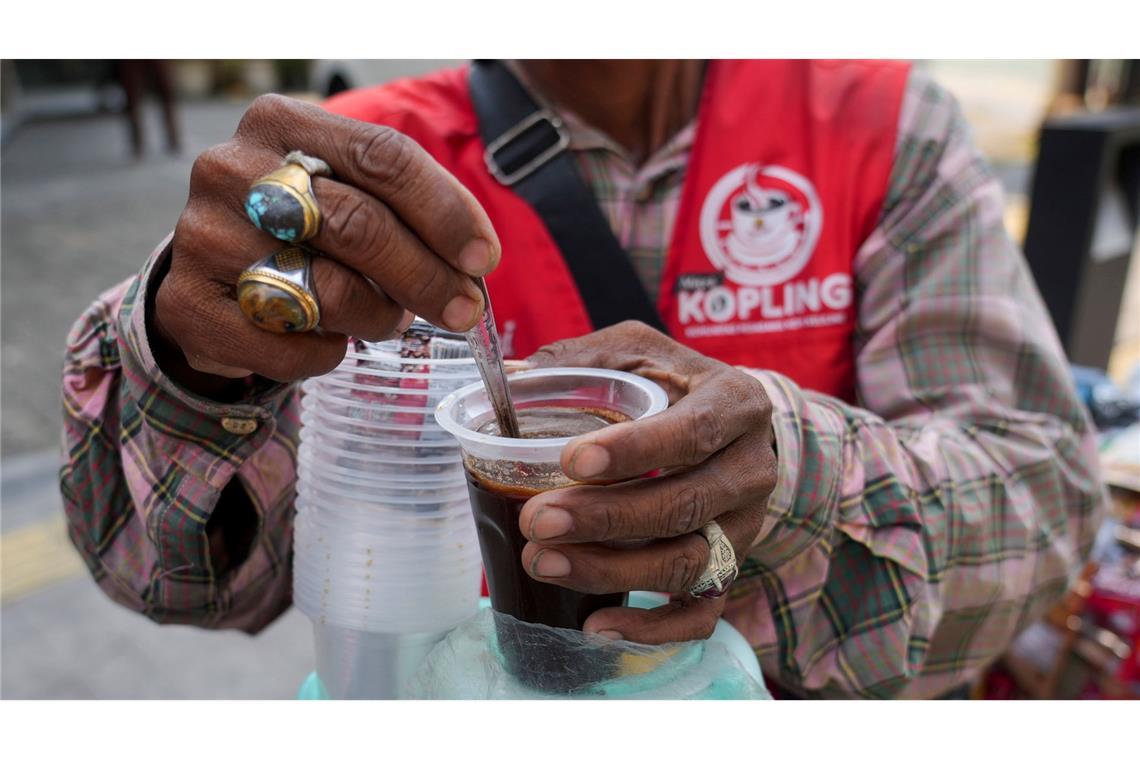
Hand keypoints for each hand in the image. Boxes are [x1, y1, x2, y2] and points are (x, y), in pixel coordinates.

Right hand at [151, 95, 500, 394]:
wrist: (210, 274)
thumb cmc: (299, 228)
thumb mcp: (345, 189)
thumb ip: (404, 206)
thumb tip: (474, 260)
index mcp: (281, 123)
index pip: (382, 156)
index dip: (445, 211)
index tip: (482, 257)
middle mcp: (232, 169)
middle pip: (360, 224)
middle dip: (427, 276)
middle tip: (464, 310)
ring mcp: (201, 236)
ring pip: (328, 290)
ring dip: (380, 316)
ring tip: (390, 318)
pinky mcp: (187, 303)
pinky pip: (287, 346)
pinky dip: (326, 354)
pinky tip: (330, 341)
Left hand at [519, 321, 777, 643]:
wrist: (733, 429)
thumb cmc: (672, 385)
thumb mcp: (635, 351)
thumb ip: (578, 361)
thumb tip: (507, 379)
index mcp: (735, 403)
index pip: (692, 432)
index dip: (634, 451)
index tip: (571, 461)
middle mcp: (750, 467)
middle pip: (685, 505)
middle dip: (606, 519)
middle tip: (537, 521)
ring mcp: (744, 525)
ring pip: (687, 562)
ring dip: (611, 570)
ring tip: (543, 562)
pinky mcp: (731, 569)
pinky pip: (700, 613)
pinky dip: (650, 628)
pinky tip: (595, 623)